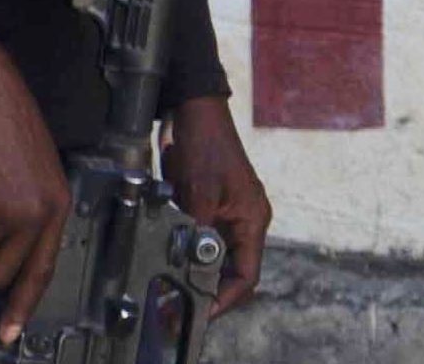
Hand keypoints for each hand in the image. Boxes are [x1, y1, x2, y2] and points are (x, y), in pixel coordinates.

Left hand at [164, 93, 271, 316]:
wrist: (195, 111)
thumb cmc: (206, 145)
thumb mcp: (199, 191)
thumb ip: (198, 231)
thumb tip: (190, 267)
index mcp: (253, 219)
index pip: (247, 274)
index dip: (226, 299)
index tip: (201, 313)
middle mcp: (246, 220)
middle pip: (233, 271)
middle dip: (209, 292)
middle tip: (178, 306)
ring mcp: (230, 214)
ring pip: (217, 260)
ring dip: (197, 275)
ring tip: (172, 290)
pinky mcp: (213, 208)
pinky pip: (205, 243)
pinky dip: (190, 256)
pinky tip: (170, 263)